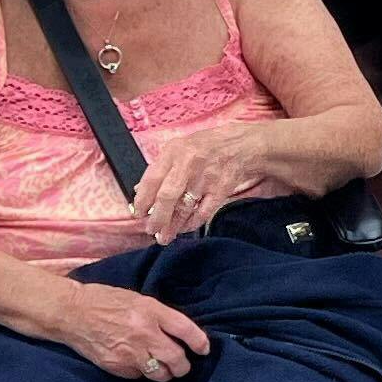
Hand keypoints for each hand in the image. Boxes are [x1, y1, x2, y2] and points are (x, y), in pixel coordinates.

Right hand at [45, 279, 210, 381]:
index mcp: (151, 311)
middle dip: (184, 365)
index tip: (204, 349)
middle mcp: (144, 333)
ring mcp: (130, 353)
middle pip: (177, 359)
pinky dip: (143, 373)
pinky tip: (139, 364)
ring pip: (161, 374)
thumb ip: (159, 316)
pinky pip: (140, 376)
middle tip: (182, 364)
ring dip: (166, 373)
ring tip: (163, 367)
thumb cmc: (106, 301)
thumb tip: (180, 333)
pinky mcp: (117, 367)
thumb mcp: (138, 299)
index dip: (199, 342)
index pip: (185, 330)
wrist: (72, 313)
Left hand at [130, 122, 284, 244]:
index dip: (142, 200)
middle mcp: (189, 163)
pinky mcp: (222, 189)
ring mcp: (206, 177)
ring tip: (164, 237)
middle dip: (156, 218)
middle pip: (166, 197)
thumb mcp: (180, 147)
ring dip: (172, 226)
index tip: (137, 213)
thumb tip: (139, 189)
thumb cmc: (208, 146)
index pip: (151, 179)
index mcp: (174, 151)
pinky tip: (184, 228)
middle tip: (150, 230)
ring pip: (184, 208)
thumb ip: (160, 167)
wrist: (244, 145)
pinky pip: (203, 212)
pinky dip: (192, 223)